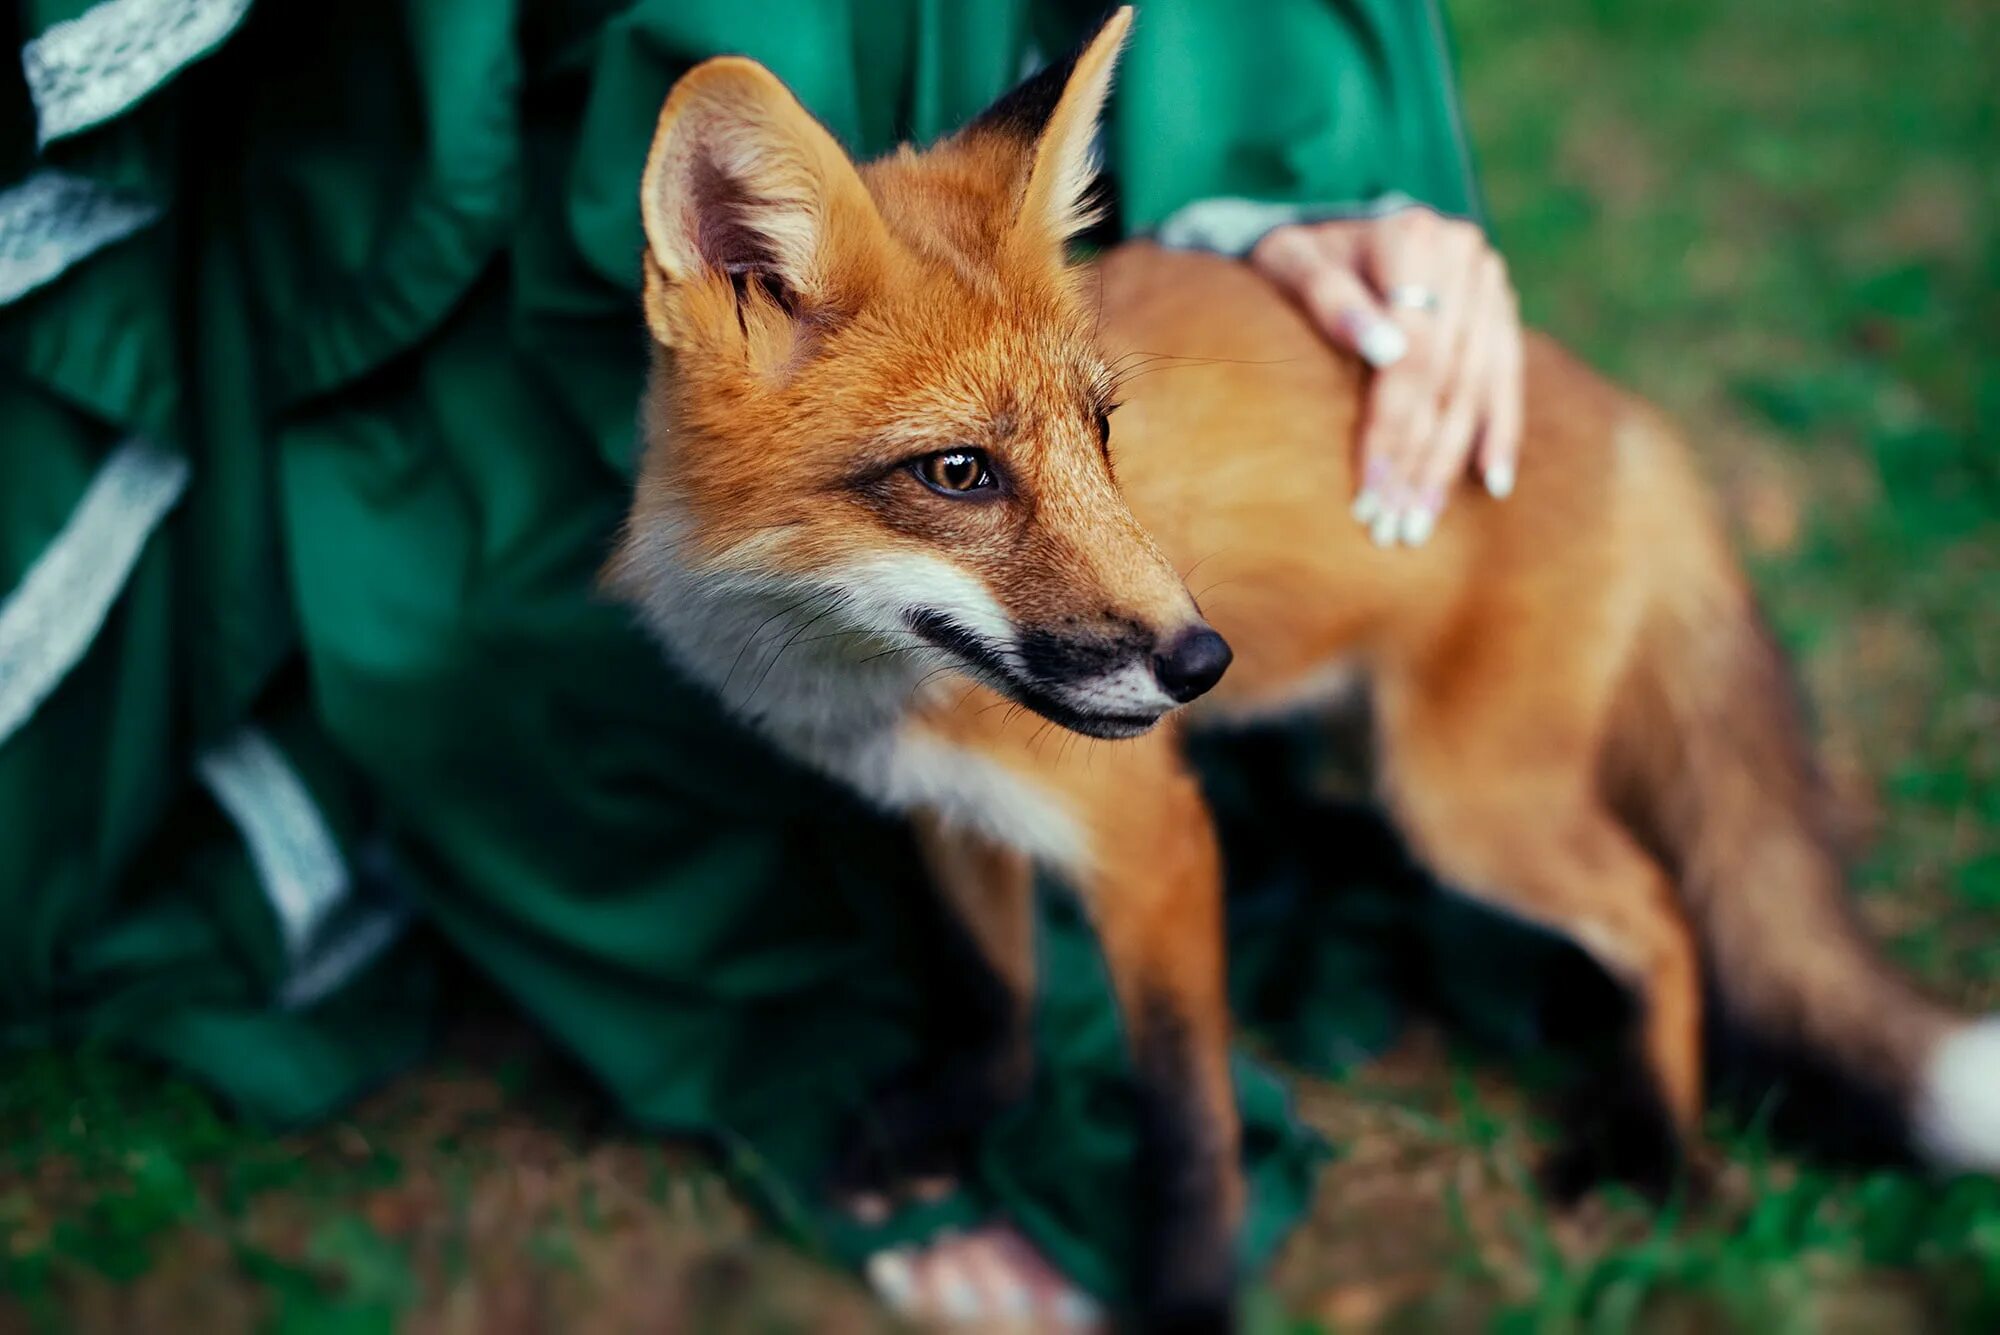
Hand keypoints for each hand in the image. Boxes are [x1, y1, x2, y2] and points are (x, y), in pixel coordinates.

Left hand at [1249, 206, 1523, 546]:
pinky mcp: (1499, 307)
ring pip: (1477, 387)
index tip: (1369, 492)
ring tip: (1421, 521)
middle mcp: (1462, 253)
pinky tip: (1492, 483)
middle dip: (1420, 461)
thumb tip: (1386, 350)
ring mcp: (1488, 280)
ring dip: (1450, 462)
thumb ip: (1329, 297)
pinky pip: (1507, 377)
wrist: (1324, 237)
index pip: (1414, 353)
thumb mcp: (1288, 264)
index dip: (1393, 428)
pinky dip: (1499, 431)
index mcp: (1413, 237)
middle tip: (1393, 528)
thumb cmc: (1293, 257)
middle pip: (1447, 377)